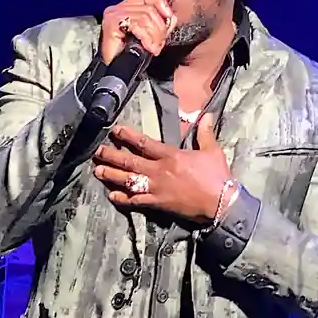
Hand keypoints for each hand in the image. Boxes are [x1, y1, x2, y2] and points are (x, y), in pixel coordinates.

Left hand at [92, 114, 233, 223]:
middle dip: (112, 156)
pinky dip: (123, 199)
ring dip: (112, 175)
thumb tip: (206, 114)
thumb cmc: (217, 176)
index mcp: (171, 156)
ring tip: (97, 171)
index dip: (128, 136)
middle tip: (97, 151)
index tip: (115, 131)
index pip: (144, 143)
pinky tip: (112, 196)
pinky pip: (136, 201)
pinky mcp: (158, 204)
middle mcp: (159, 171)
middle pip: (130, 162)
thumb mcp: (212, 150)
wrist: (220, 203)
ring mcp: (156, 188)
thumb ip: (205, 133)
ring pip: (129, 181)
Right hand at [100, 0, 176, 63]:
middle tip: (159, 44)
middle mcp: (117, 8)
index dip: (161, 4)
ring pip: (146, 16)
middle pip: (149, 8)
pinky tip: (147, 47)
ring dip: (154, 35)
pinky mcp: (112, 23)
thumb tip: (171, 17)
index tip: (169, 19)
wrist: (114, 70)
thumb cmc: (130, 54)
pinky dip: (147, 37)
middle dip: (160, 28)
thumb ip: (159, 22)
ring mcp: (113, 14)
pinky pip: (138, 25)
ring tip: (153, 47)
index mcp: (126, 7)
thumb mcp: (149, 34)